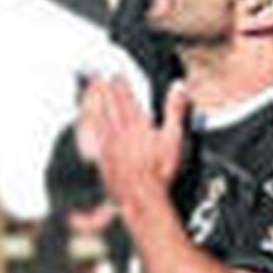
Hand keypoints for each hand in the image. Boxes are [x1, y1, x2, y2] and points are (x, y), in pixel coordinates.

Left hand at [88, 74, 184, 210]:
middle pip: (110, 106)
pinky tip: (93, 127)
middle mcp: (119, 132)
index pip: (125, 98)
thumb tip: (179, 86)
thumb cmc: (159, 170)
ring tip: (94, 96)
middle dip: (106, 91)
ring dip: (97, 106)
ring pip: (100, 120)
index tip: (116, 74)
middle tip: (101, 79)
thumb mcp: (173, 137)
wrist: (141, 197)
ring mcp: (109, 147)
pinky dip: (93, 129)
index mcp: (136, 124)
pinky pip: (96, 139)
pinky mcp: (104, 161)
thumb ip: (175, 110)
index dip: (120, 85)